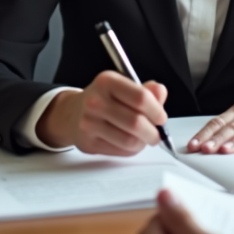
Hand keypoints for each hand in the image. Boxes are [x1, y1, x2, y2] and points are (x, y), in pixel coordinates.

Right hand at [35, 71, 167, 154]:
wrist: (72, 113)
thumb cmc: (103, 99)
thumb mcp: (123, 87)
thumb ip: (145, 90)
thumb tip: (160, 92)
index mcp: (107, 82)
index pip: (141, 98)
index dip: (157, 111)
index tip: (161, 117)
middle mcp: (95, 101)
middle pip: (136, 122)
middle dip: (153, 132)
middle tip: (156, 133)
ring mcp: (89, 123)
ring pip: (129, 140)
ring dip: (143, 142)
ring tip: (143, 138)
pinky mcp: (88, 143)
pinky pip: (120, 151)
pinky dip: (131, 150)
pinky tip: (129, 143)